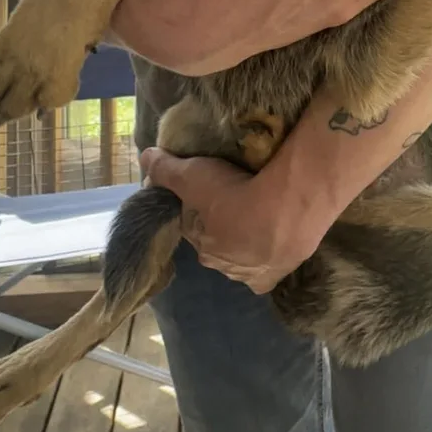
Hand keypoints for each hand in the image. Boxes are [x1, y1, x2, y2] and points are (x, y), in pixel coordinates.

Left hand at [139, 147, 318, 293]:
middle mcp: (222, 265)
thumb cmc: (235, 193)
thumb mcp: (193, 174)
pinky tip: (277, 243)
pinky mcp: (278, 274)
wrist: (286, 209)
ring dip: (249, 242)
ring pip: (244, 259)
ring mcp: (251, 273)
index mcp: (201, 245)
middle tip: (239, 200)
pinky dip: (270, 260)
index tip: (209, 190)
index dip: (199, 209)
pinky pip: (268, 272)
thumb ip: (166, 168)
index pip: (194, 227)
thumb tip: (144, 158)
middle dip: (224, 228)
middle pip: (219, 244)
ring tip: (263, 215)